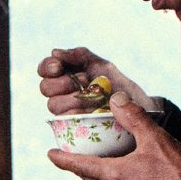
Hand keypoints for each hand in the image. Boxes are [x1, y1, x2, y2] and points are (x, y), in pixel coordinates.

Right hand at [38, 47, 157, 115]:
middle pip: (45, 87)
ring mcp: (65, 112)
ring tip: (95, 96)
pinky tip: (93, 109)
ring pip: (54, 104)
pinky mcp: (71, 128)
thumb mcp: (102, 66)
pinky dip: (79, 112)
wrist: (135, 107)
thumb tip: (55, 52)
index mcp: (66, 76)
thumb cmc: (118, 85)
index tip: (58, 67)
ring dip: (74, 97)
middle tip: (85, 80)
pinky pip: (65, 119)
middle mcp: (61, 94)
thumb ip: (80, 56)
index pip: (45, 70)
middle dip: (62, 83)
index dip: (47, 67)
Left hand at [46, 92, 180, 179]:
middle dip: (79, 167)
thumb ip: (134, 117)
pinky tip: (128, 179)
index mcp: (114, 175)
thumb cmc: (179, 173)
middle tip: (74, 156)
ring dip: (97, 177)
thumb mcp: (156, 139)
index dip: (62, 159)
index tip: (50, 154)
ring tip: (99, 165)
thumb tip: (116, 99)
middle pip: (89, 178)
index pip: (78, 166)